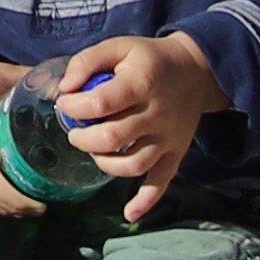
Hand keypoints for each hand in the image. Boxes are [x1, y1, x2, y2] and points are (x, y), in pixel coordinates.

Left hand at [58, 32, 226, 222]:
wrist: (195, 71)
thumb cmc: (149, 59)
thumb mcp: (119, 46)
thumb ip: (87, 61)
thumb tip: (64, 88)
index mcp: (141, 83)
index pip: (101, 103)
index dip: (75, 107)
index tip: (64, 104)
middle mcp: (156, 115)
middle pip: (113, 138)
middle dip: (83, 139)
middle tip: (74, 132)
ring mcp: (168, 139)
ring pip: (133, 165)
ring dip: (105, 164)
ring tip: (93, 150)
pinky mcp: (176, 154)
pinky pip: (161, 183)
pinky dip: (145, 202)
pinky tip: (129, 213)